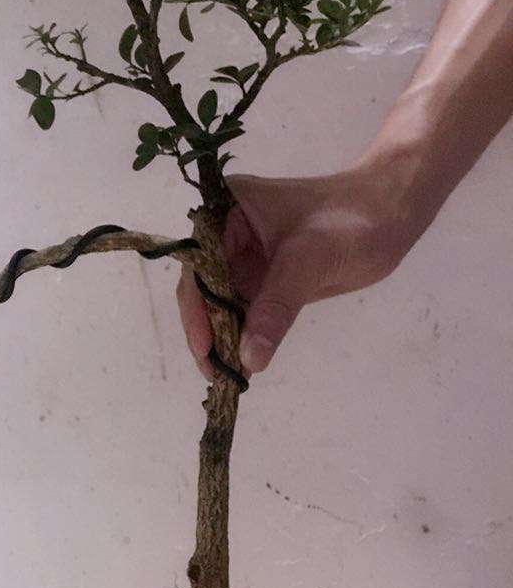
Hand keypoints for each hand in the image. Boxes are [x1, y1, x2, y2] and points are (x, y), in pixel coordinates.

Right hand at [176, 165, 420, 377]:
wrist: (391, 215)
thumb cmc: (352, 220)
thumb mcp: (309, 261)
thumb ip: (275, 308)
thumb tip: (249, 359)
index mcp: (224, 210)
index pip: (199, 266)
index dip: (197, 309)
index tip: (205, 349)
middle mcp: (225, 233)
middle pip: (203, 288)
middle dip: (208, 329)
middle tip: (217, 373)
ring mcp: (243, 256)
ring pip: (221, 304)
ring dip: (224, 338)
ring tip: (228, 377)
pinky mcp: (263, 278)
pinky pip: (245, 310)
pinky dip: (244, 336)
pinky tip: (244, 366)